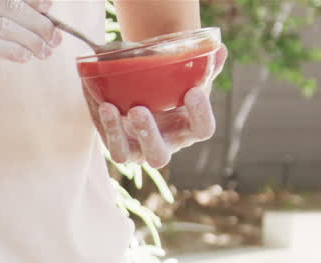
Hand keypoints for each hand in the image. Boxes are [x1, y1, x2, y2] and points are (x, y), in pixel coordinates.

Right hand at [0, 0, 60, 96]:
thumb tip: (39, 17)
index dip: (33, 1)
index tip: (51, 12)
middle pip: (10, 7)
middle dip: (38, 23)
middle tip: (55, 39)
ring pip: (4, 27)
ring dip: (30, 40)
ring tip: (44, 52)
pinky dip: (13, 51)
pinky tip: (24, 58)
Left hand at [93, 45, 226, 168]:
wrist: (147, 94)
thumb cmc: (172, 90)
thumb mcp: (186, 79)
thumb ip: (203, 67)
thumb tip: (219, 49)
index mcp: (188, 129)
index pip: (202, 130)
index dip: (200, 114)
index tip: (193, 91)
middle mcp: (164, 146)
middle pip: (159, 156)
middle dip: (147, 134)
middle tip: (138, 110)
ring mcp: (137, 151)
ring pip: (125, 155)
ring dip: (117, 133)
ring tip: (109, 107)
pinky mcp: (117, 147)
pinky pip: (109, 144)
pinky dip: (105, 124)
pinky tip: (102, 104)